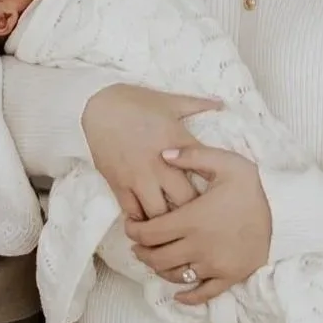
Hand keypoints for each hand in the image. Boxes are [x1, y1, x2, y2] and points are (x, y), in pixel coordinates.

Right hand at [82, 85, 218, 221]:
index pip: (206, 172)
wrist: (99, 107)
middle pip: (186, 201)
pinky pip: (133, 212)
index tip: (219, 191)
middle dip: (194, 210)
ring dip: (167, 219)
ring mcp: (139, 177)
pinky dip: (142, 219)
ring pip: (159, 213)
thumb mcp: (171, 101)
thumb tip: (222, 103)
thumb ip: (198, 104)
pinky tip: (148, 218)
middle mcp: (161, 164)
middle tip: (197, 213)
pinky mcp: (119, 185)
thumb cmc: (138, 102)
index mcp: (179, 143)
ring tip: (172, 221)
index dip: (215, 185)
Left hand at [125, 145, 271, 304]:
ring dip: (158, 270)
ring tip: (155, 260)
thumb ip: (192, 155)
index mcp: (193, 219)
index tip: (130, 226)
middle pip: (156, 258)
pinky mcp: (229, 277)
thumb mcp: (226, 162)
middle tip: (138, 243)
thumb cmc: (255, 187)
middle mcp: (199, 246)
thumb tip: (163, 153)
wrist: (287, 213)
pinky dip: (188, 296)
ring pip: (174, 276)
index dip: (133, 231)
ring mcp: (214, 265)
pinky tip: (179, 295)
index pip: (149, 232)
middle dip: (141, 251)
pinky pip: (204, 294)